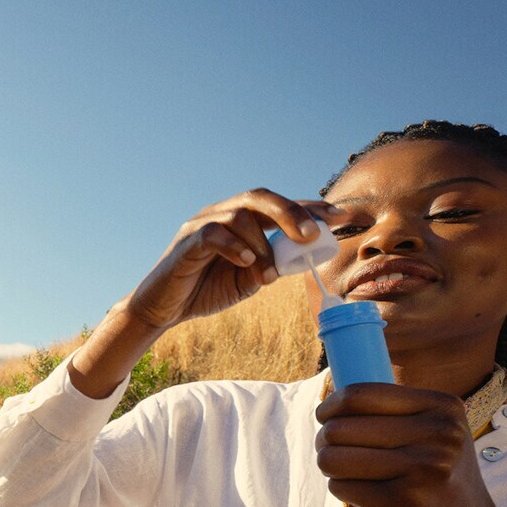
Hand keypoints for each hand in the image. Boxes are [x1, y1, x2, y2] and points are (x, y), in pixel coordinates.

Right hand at [125, 189, 334, 332]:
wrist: (164, 309)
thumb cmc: (205, 290)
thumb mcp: (249, 278)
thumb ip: (273, 263)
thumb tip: (303, 254)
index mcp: (241, 220)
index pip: (280, 205)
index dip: (311, 208)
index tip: (342, 217)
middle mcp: (221, 213)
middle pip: (260, 197)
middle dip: (292, 212)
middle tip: (312, 236)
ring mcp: (201, 224)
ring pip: (240, 215)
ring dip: (263, 245)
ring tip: (267, 277)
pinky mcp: (186, 241)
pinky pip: (214, 232)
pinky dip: (236, 246)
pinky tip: (247, 263)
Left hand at [314, 384, 496, 506]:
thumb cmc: (432, 469)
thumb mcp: (433, 427)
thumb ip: (390, 406)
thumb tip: (331, 395)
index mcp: (443, 406)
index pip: (359, 394)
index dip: (329, 406)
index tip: (324, 417)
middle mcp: (439, 434)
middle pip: (339, 428)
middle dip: (325, 441)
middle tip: (332, 450)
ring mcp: (424, 468)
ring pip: (332, 458)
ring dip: (329, 465)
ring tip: (346, 470)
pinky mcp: (404, 500)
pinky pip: (340, 486)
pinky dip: (342, 489)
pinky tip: (363, 492)